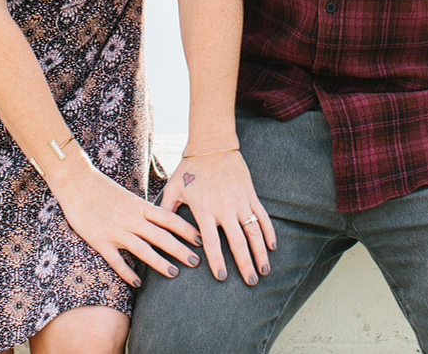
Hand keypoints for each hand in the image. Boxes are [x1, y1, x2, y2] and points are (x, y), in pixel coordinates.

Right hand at [52, 159, 203, 286]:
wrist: (76, 181)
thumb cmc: (102, 188)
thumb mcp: (128, 196)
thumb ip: (143, 210)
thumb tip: (161, 220)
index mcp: (139, 206)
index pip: (169, 218)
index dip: (186, 230)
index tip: (200, 239)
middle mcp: (131, 218)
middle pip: (161, 236)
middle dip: (180, 249)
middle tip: (196, 261)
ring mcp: (116, 230)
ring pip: (142, 249)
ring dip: (159, 262)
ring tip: (174, 273)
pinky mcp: (100, 240)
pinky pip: (116, 260)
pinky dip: (127, 272)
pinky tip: (137, 283)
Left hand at [160, 151, 275, 284]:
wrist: (212, 144)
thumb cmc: (190, 168)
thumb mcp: (173, 188)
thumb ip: (166, 210)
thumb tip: (156, 230)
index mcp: (204, 210)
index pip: (211, 242)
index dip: (217, 261)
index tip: (221, 278)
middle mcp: (224, 208)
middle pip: (237, 242)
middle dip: (244, 264)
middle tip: (250, 282)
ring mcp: (240, 201)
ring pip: (253, 232)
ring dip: (260, 253)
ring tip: (263, 271)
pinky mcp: (250, 194)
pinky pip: (262, 216)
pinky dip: (268, 232)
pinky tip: (271, 247)